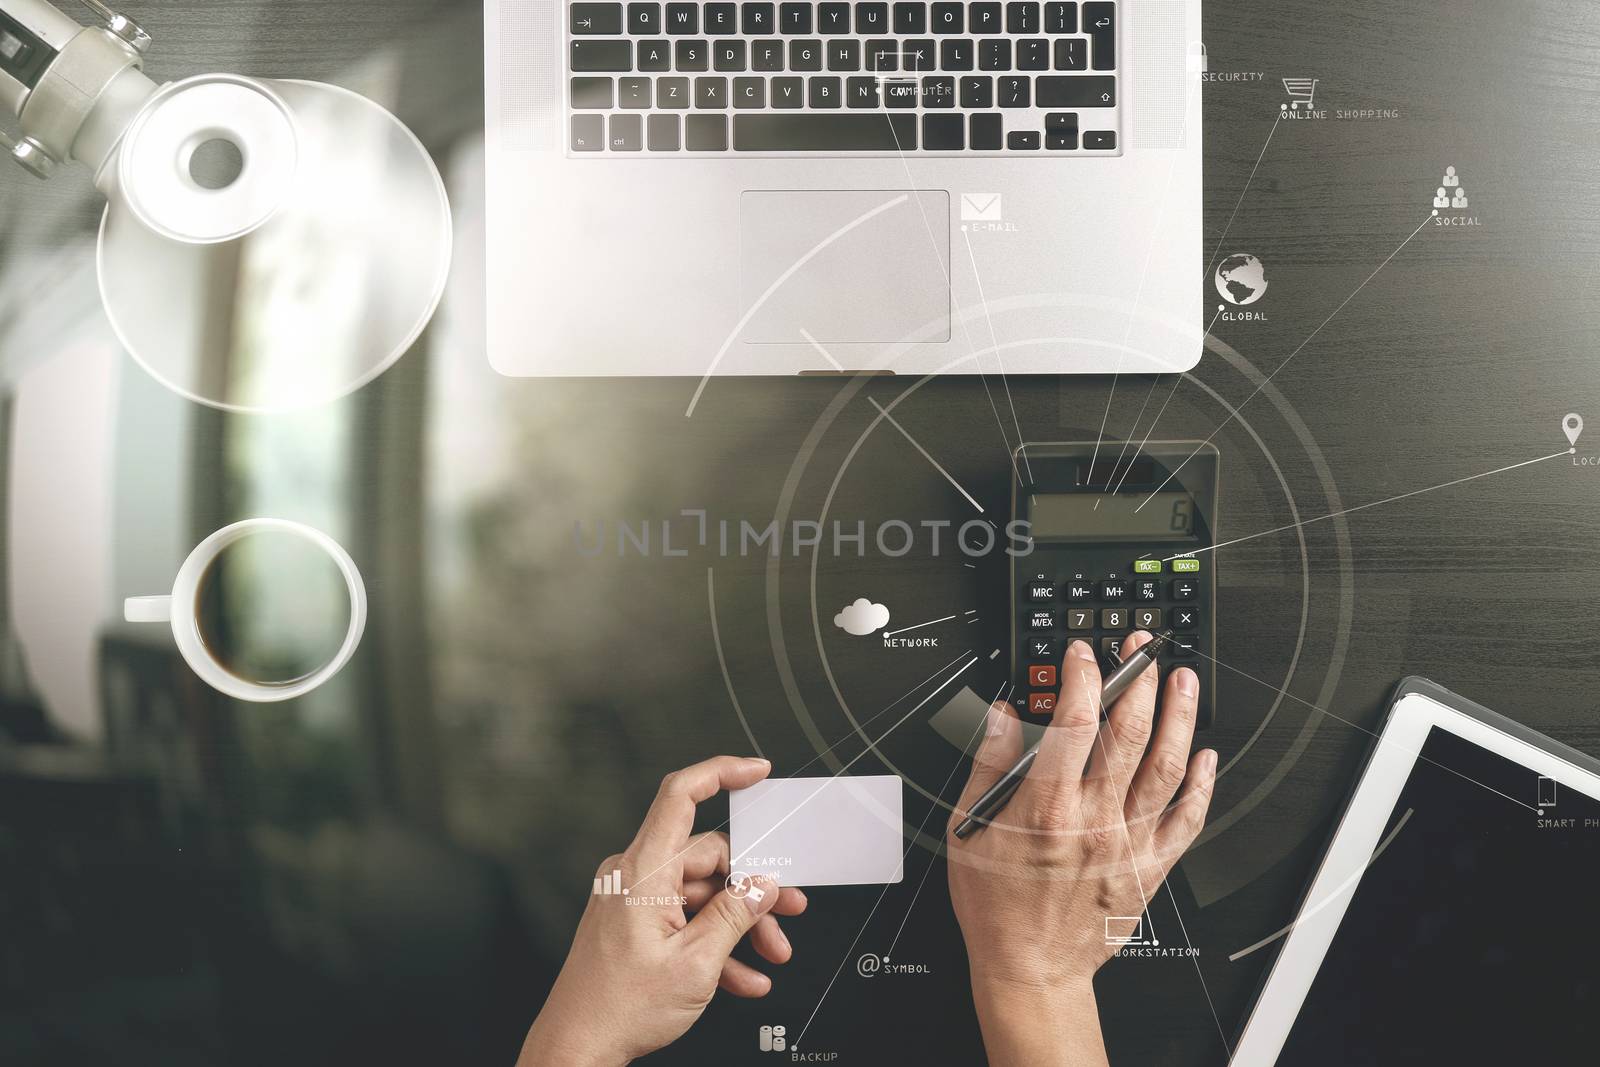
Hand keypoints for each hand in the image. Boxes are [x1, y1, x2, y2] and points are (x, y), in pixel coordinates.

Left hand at [519, 756, 807, 1065]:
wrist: (577, 1048)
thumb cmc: (617, 1009)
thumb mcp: (695, 963)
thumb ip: (735, 915)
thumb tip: (763, 885)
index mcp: (642, 871)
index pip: (681, 795)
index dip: (722, 773)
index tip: (757, 771)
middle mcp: (634, 876)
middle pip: (708, 858)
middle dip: (752, 889)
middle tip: (786, 914)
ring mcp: (633, 900)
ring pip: (702, 894)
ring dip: (740, 924)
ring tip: (771, 954)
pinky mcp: (635, 923)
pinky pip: (685, 919)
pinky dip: (716, 944)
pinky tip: (744, 977)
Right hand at [946, 632, 1216, 1066]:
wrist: (1030, 968)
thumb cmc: (997, 907)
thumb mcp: (969, 829)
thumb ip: (989, 765)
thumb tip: (1005, 715)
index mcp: (1046, 808)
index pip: (1075, 721)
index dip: (1083, 676)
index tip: (1084, 652)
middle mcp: (1094, 821)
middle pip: (1129, 733)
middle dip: (1139, 679)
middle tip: (1143, 649)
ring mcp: (1128, 843)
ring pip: (1165, 767)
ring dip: (1179, 716)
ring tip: (1183, 681)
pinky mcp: (1150, 867)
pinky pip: (1187, 819)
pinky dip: (1201, 784)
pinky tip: (1205, 755)